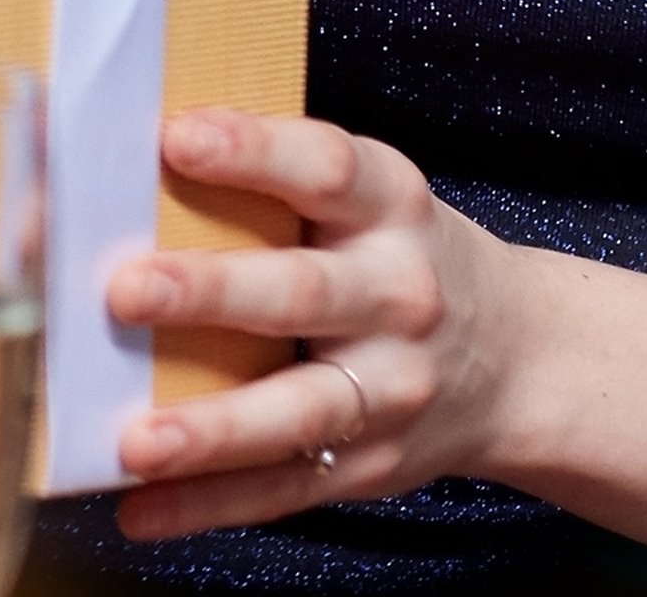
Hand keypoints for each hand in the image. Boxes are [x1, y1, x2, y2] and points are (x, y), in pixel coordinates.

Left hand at [103, 107, 507, 539]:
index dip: (254, 151)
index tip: (178, 139)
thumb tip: (131, 161)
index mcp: (390, 207)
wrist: (520, 358)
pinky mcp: (372, 463)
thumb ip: (275, 178)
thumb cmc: (395, 256)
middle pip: (304, 292)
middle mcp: (398, 296)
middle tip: (126, 291)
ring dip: (213, 430)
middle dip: (212, 292)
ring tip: (137, 441)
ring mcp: (391, 389)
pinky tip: (143, 509)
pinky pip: (287, 488)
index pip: (326, 168)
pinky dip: (210, 504)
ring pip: (300, 410)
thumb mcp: (367, 198)